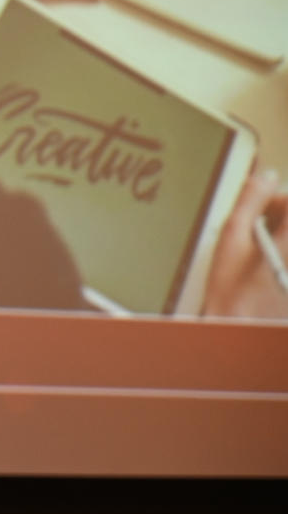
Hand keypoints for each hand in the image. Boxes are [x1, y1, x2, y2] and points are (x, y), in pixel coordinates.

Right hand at [201, 167, 287, 319]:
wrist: (239, 337)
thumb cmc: (231, 294)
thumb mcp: (230, 240)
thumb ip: (250, 201)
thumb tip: (265, 176)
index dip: (273, 200)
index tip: (255, 210)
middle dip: (278, 220)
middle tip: (255, 232)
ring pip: (286, 241)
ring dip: (279, 239)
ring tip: (260, 255)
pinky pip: (283, 259)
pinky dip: (278, 258)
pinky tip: (266, 274)